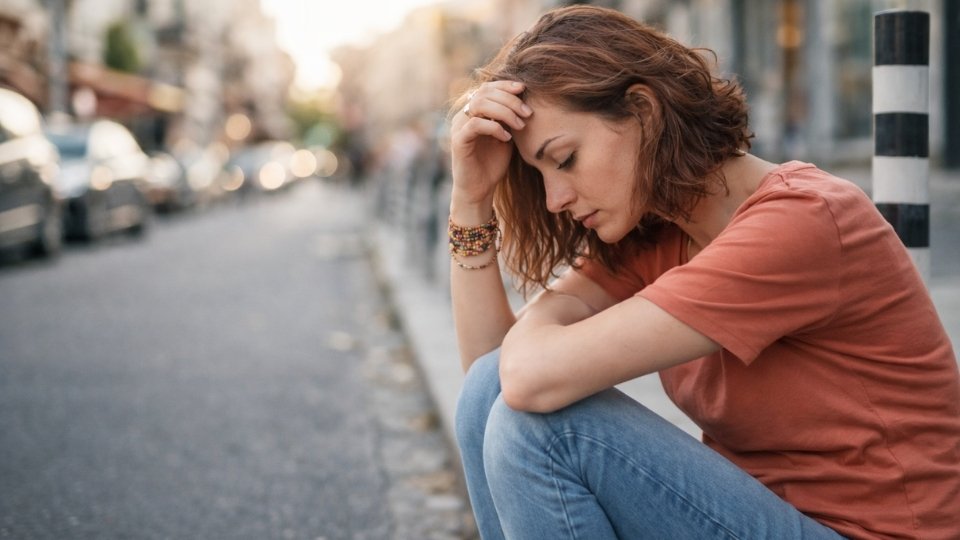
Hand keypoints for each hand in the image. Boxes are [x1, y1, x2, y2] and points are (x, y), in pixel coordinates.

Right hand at [449, 81, 532, 212]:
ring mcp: (459, 127)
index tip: (524, 88)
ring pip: (480, 105)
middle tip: (527, 113)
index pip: (486, 87)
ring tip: (520, 125)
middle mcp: (463, 116)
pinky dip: (494, 128)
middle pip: (484, 92)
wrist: (479, 189)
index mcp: (473, 112)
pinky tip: (507, 138)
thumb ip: (509, 118)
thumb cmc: (493, 163)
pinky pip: (476, 124)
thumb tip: (525, 99)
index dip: (505, 85)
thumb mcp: (506, 136)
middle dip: (510, 100)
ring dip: (505, 112)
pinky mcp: (459, 141)